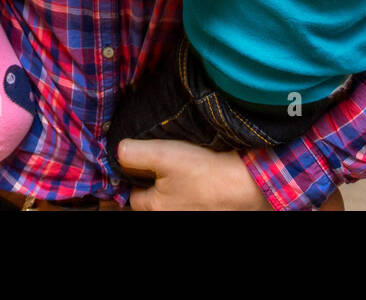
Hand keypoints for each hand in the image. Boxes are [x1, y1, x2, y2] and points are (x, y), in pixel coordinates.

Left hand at [116, 140, 272, 210]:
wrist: (246, 184)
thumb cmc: (204, 172)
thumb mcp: (163, 156)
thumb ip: (134, 154)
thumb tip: (118, 150)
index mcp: (154, 207)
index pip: (130, 194)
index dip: (131, 174)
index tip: (138, 159)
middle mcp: (171, 215)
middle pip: (152, 197)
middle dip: (153, 180)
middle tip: (162, 159)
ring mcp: (190, 212)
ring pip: (173, 197)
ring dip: (174, 183)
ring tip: (183, 163)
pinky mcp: (208, 208)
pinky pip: (191, 197)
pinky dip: (192, 187)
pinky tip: (200, 172)